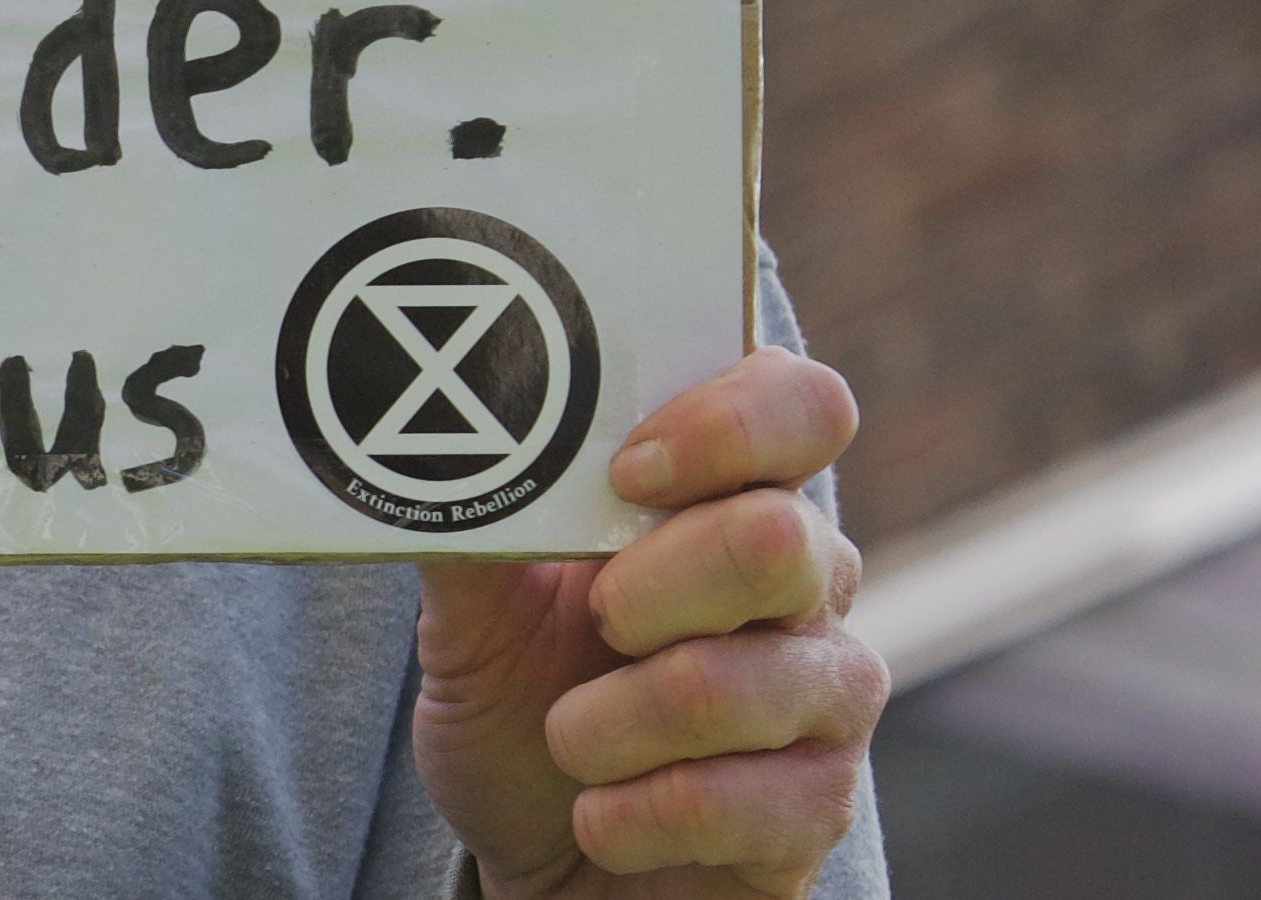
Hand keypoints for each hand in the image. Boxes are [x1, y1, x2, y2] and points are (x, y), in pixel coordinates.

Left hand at [411, 350, 887, 896]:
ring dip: (607, 724)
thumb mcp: (473, 609)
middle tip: (593, 621)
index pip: (801, 408)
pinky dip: (630, 814)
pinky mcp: (819, 810)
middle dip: (648, 586)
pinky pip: (733, 803)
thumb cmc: (523, 702)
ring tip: (570, 738)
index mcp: (732, 499)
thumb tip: (434, 444)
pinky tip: (603, 815)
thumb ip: (471, 524)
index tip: (626, 470)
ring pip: (736, 683)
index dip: (725, 425)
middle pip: (777, 539)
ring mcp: (826, 697)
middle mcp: (807, 586)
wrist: (539, 852)